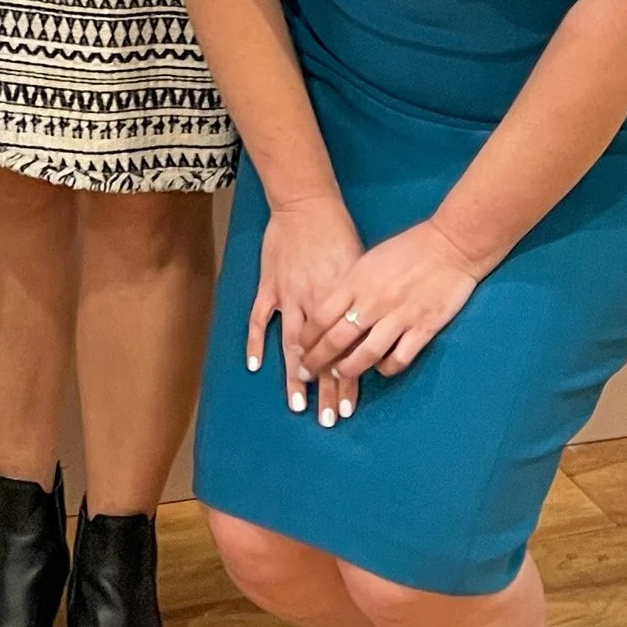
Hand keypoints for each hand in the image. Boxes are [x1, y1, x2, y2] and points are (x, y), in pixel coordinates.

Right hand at [246, 192, 363, 419]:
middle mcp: (316, 305)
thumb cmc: (339, 233)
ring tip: (296, 404)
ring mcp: (289, 296)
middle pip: (321, 356)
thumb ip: (361, 302)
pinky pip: (260, 318)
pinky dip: (256, 342)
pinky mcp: (270, 285)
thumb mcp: (360, 268)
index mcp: (342, 304)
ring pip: (291, 344)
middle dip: (324, 390)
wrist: (308, 206)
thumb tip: (370, 331)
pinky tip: (255, 366)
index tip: (348, 408)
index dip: (347, 381)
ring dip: (294, 376)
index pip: (347, 351)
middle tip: (326, 420)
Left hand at [300, 217, 480, 397]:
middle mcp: (374, 301)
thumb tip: (328, 310)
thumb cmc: (408, 248)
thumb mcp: (369, 260)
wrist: (451, 245)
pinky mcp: (423, 328)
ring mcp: (399, 317)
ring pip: (365, 355)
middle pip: (337, 340)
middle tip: (307, 373)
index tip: (299, 348)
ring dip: (347, 370)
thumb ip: (349, 285)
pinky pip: (398, 359)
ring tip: (339, 374)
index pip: (321, 316)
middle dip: (317, 361)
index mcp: (357, 281)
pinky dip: (385, 368)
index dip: (307, 337)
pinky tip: (380, 367)